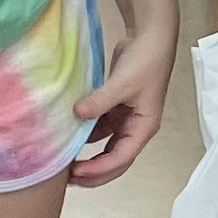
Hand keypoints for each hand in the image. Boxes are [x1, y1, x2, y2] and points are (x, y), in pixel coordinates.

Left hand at [71, 13, 176, 183]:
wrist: (151, 37)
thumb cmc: (145, 61)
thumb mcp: (122, 83)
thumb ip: (99, 100)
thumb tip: (76, 113)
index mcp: (144, 127)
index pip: (121, 158)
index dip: (99, 169)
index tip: (76, 172)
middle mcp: (136, 128)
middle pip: (115, 161)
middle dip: (94, 173)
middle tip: (68, 180)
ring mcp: (126, 119)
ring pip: (106, 148)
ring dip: (89, 157)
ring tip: (66, 165)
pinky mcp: (116, 108)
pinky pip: (100, 130)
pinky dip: (86, 136)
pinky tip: (69, 139)